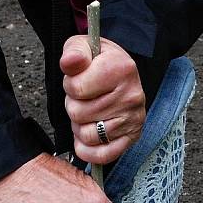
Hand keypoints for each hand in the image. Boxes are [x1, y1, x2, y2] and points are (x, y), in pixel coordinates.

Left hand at [61, 35, 145, 164]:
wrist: (122, 73)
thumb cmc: (100, 62)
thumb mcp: (85, 47)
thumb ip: (74, 53)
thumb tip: (69, 62)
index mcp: (121, 68)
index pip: (76, 88)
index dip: (70, 86)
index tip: (79, 80)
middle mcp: (132, 95)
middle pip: (78, 114)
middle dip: (74, 106)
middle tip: (85, 98)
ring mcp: (133, 119)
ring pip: (87, 135)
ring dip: (80, 127)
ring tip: (89, 113)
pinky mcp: (132, 137)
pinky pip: (103, 155)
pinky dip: (88, 150)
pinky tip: (87, 137)